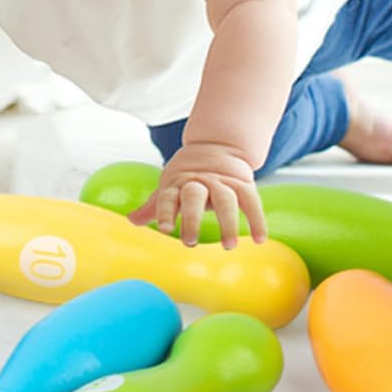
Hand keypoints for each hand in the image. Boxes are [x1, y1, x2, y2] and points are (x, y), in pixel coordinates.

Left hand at [128, 142, 266, 248]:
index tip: (164, 229)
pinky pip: (252, 201)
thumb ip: (155, 206)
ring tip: (229, 246)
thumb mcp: (169, 186)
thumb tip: (131, 220)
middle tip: (189, 242)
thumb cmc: (189, 174)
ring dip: (228, 223)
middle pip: (194, 197)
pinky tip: (260, 240)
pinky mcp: (243, 183)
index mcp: (177, 183)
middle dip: (191, 218)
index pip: (168, 196)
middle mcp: (199, 181)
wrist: (217, 144)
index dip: (165, 211)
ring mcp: (222, 182)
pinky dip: (257, 220)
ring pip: (225, 200)